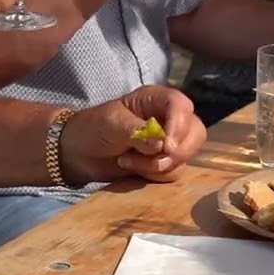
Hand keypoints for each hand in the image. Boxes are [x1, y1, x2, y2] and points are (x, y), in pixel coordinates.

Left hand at [59, 85, 205, 185]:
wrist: (79, 153)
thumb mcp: (112, 124)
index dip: (179, 125)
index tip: (168, 147)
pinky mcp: (164, 162)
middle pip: (195, 132)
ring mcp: (168, 141)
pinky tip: (134, 169)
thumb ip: (137, 132)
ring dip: (158, 165)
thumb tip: (162, 144)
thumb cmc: (93, 128)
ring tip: (128, 160)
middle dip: (176, 151)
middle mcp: (167, 118)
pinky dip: (156, 175)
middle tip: (152, 158)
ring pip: (186, 155)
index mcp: (155, 99)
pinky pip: (175, 172)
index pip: (180, 105)